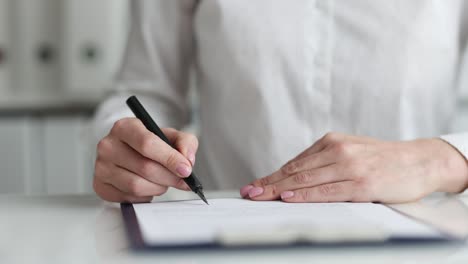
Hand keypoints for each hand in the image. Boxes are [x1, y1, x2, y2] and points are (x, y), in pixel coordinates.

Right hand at [93, 118, 197, 202]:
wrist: (131, 153)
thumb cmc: (152, 144)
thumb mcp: (171, 136)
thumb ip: (185, 143)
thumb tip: (188, 160)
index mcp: (124, 127)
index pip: (147, 144)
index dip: (170, 159)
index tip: (186, 169)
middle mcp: (108, 145)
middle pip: (145, 167)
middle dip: (169, 177)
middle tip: (182, 180)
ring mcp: (101, 167)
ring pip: (137, 185)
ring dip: (158, 188)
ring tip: (163, 182)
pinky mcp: (100, 186)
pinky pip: (129, 197)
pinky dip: (145, 196)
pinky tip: (148, 186)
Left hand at [241, 132, 467, 202]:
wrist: (419, 160)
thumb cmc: (381, 159)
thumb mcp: (349, 152)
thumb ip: (323, 162)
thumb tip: (293, 179)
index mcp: (331, 142)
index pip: (294, 163)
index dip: (271, 176)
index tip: (254, 185)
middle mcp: (338, 151)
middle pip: (295, 171)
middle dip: (269, 184)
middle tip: (249, 192)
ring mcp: (350, 167)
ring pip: (306, 180)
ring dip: (280, 190)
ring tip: (261, 196)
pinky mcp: (363, 183)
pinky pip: (327, 191)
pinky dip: (306, 195)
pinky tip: (290, 198)